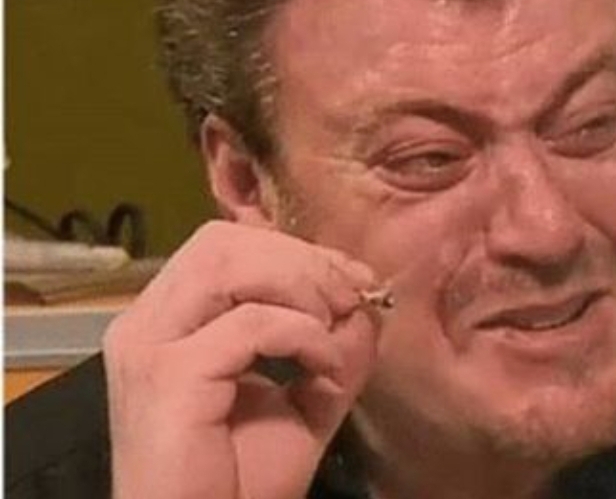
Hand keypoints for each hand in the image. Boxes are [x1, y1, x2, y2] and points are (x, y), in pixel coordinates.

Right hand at [103, 221, 380, 498]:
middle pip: (223, 241)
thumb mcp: (306, 403)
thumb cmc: (240, 482)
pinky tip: (323, 368)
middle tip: (350, 295)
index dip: (298, 252)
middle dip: (300, 259)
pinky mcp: (167, 374)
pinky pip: (249, 322)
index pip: (229, 247)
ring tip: (334, 324)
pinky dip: (302, 334)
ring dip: (300, 284)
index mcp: (170, 321)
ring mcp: (149, 344)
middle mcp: (147, 322)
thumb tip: (368, 305)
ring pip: (228, 262)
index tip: (356, 278)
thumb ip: (335, 350)